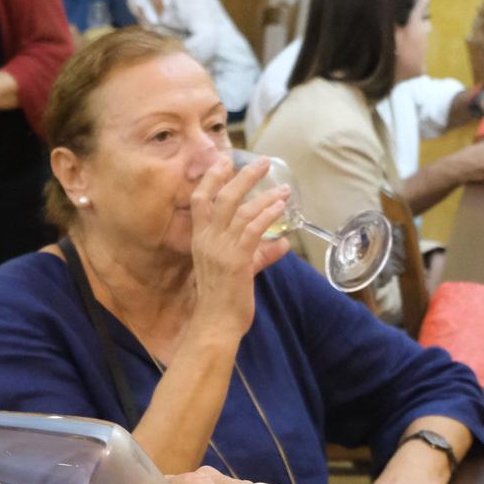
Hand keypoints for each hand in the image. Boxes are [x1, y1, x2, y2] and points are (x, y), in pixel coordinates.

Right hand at [187, 156, 288, 336]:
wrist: (216, 324)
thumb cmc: (224, 300)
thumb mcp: (240, 271)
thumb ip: (260, 254)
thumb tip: (282, 244)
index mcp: (200, 240)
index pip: (200, 200)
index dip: (211, 178)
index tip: (224, 160)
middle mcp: (207, 240)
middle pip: (222, 197)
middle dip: (243, 176)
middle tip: (262, 162)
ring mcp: (220, 249)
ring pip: (241, 211)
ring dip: (264, 196)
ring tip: (284, 189)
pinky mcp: (236, 260)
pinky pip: (252, 230)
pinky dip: (267, 216)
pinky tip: (280, 208)